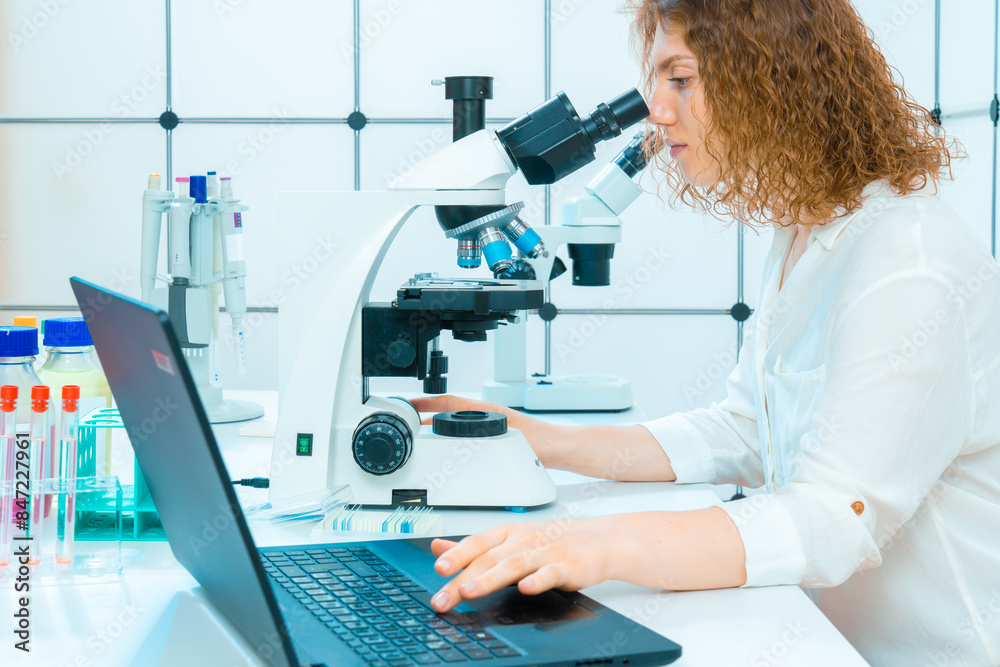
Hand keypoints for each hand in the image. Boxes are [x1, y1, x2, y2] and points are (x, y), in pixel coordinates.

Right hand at [409, 395, 560, 466]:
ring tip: (422, 435)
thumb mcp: (505, 438)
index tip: (409, 404)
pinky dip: (452, 436)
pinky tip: (449, 446)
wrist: (558, 448)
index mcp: (485, 409)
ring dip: (438, 426)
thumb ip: (484, 437)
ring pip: (456, 422)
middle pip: (448, 411)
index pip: (448, 402)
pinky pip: (465, 432)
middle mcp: (486, 413)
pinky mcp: (494, 434)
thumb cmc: (540, 443)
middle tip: (409, 422)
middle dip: (426, 416)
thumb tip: (460, 437)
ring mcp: (489, 423)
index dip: (425, 403)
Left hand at [427, 517, 619, 612]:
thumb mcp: (508, 540)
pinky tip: (526, 589)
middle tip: (444, 597)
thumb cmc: (549, 542)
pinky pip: (550, 573)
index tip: (439, 570)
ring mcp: (544, 552)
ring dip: (490, 578)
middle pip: (489, 558)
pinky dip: (537, 580)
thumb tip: (438, 548)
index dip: (456, 555)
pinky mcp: (565, 565)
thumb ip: (473, 548)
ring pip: (514, 564)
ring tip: (470, 591)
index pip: (476, 544)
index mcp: (506, 534)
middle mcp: (522, 540)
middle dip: (463, 578)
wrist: (596, 540)